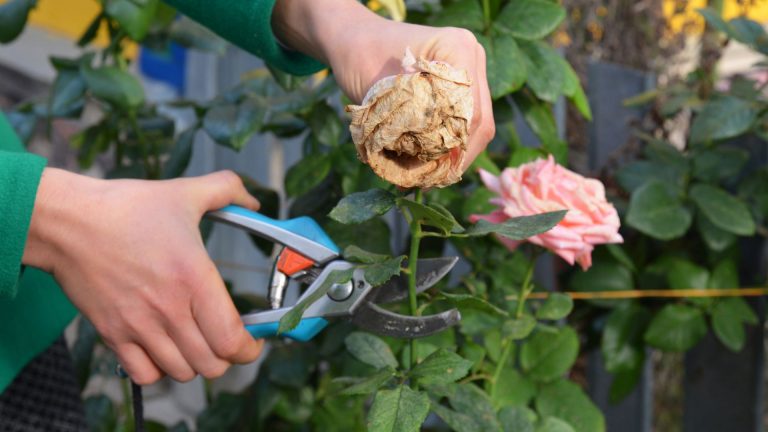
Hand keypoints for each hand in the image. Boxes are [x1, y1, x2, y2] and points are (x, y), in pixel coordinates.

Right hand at [23, 169, 263, 384]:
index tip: (252, 342)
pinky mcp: (112, 334)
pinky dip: (159, 370)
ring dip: (194, 363)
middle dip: (226, 357)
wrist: (68, 221)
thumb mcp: (185, 192)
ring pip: (182, 373)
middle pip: (212, 365)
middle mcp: (169, 309)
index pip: (231, 339)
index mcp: (194, 278)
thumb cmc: (126, 207)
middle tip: (224, 339)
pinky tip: (162, 348)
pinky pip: (144, 375)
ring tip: (194, 342)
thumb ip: (227, 190)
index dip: (249, 348)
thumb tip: (253, 201)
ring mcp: (139, 326)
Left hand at [273, 0, 494, 170]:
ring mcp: (469, 71)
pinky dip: (444, 146)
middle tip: (425, 183)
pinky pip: (461, 123)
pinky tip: (422, 165)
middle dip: (454, 158)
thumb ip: (406, 126)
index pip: (471, 111)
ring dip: (450, 155)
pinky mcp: (459, 87)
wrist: (351, 39)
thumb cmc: (359, 56)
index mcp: (457, 48)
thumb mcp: (380, 93)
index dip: (454, 148)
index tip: (428, 174)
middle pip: (479, 122)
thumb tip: (424, 169)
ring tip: (422, 178)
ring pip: (474, 128)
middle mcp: (471, 58)